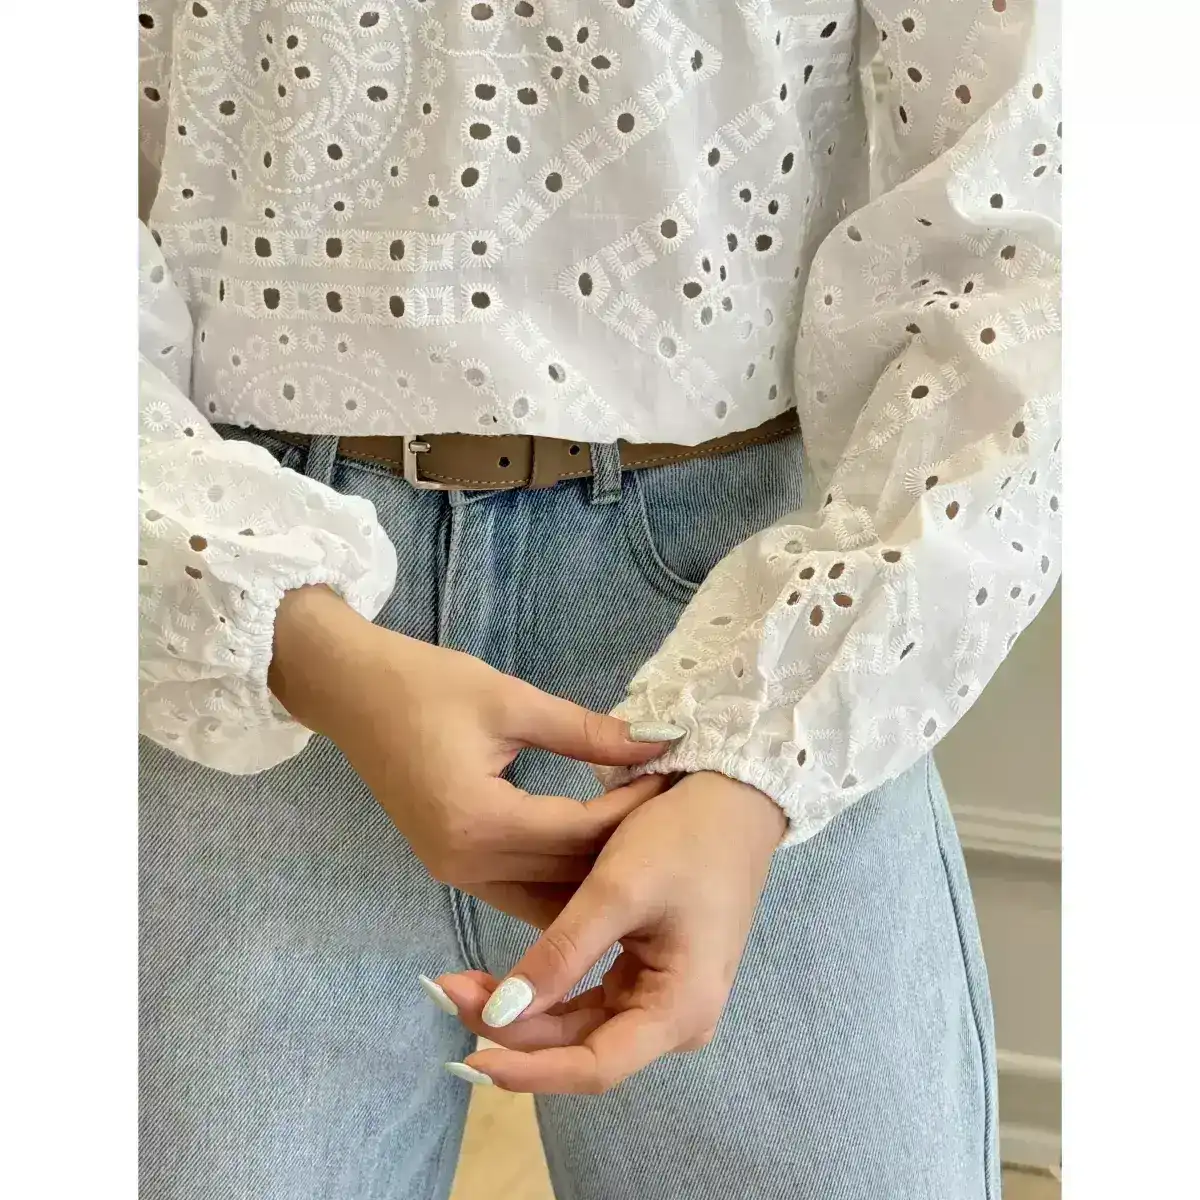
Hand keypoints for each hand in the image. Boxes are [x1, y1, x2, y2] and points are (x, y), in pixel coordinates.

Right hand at [268, 586, 677, 924]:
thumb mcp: (511, 699)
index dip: (632, 810)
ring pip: (543, 896)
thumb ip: (587, 731)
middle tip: (673, 823)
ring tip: (644, 845)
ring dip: (592, 875)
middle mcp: (466, 862)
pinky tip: (596, 859)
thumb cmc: (424, 684)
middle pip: (564, 874)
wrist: (349, 690)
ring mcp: (454, 872)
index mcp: (479, 820)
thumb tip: (659, 740)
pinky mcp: (450, 866)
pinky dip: (559, 878)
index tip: (676, 786)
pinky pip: (518, 890)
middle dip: (621, 850)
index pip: (578, 831)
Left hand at [435, 771, 786, 1092]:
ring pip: (582, 1027)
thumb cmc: (684, 837)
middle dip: (513, 1030)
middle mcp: (677, 1019)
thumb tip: (496, 1019)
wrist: (734, 797)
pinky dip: (548, 991)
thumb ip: (560, 956)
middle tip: (448, 992)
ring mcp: (665, 999)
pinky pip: (592, 1000)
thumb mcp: (615, 889)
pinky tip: (503, 979)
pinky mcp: (652, 975)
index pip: (594, 1067)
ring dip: (524, 1013)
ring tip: (462, 983)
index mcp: (679, 1009)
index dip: (528, 1069)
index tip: (466, 1054)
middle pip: (583, 1049)